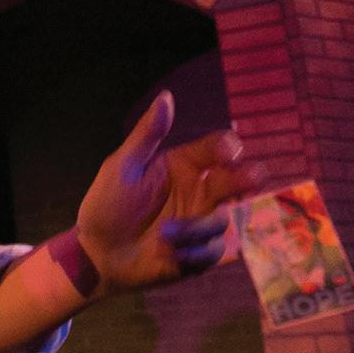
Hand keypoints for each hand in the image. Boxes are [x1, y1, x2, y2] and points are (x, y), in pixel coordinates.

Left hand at [75, 92, 258, 292]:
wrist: (98, 254)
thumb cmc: (107, 205)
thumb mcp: (123, 167)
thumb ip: (148, 134)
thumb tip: (167, 96)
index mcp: (182, 164)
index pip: (214, 149)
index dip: (226, 148)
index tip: (231, 152)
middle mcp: (197, 190)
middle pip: (232, 181)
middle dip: (244, 178)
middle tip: (255, 175)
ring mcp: (200, 222)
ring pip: (221, 220)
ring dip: (196, 228)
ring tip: (164, 235)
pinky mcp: (199, 253)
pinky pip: (214, 250)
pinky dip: (196, 253)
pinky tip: (173, 255)